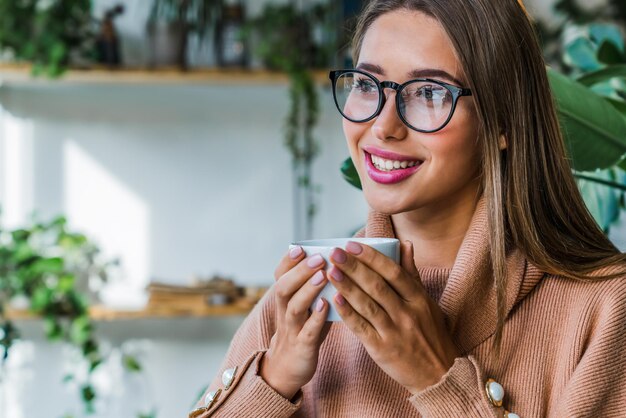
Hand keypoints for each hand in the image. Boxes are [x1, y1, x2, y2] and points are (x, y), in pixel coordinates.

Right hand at [259, 246, 331, 399]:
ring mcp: (292, 329)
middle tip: (319, 258)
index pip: (280, 275)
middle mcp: (285, 311)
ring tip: (323, 275)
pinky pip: (308, 332)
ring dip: (308, 290)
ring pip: (294, 307)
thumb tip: (339, 260)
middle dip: (300, 271)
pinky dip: (316, 318)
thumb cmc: (305, 328)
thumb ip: (316, 286)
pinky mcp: (302, 346)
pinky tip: (327, 305)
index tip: (300, 248)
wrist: (288, 366)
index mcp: (285, 299)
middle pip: (284, 288)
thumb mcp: (306, 305)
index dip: (288, 262)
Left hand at [327, 241, 458, 393]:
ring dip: (347, 287)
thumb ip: (412, 273)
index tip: (352, 244)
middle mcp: (407, 313)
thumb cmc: (431, 334)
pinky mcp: (382, 349)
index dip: (371, 257)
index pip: (393, 272)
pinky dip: (348, 313)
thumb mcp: (427, 302)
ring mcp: (395, 332)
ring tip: (331, 271)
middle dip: (354, 267)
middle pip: (377, 286)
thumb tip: (406, 244)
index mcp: (418, 299)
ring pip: (368, 305)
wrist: (439, 375)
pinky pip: (361, 328)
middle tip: (335, 253)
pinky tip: (334, 300)